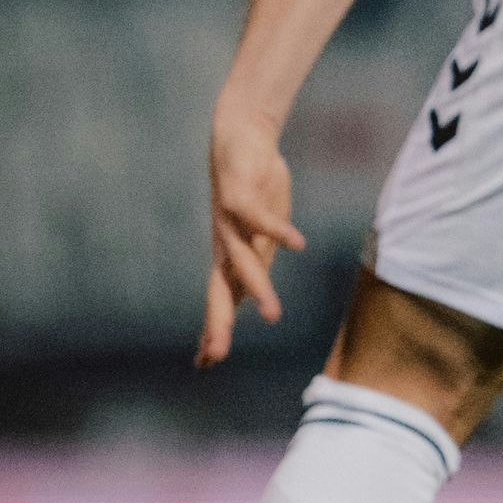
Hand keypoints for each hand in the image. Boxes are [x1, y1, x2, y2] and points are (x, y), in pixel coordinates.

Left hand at [198, 109, 306, 366]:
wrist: (242, 137)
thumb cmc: (254, 187)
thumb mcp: (259, 232)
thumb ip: (257, 260)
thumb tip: (252, 296)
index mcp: (229, 255)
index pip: (220, 300)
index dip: (212, 330)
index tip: (204, 364)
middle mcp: (224, 243)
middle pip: (219, 290)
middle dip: (218, 324)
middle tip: (216, 357)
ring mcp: (230, 221)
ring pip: (241, 262)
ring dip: (257, 288)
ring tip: (273, 316)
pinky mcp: (241, 195)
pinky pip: (262, 219)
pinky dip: (279, 232)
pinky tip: (298, 245)